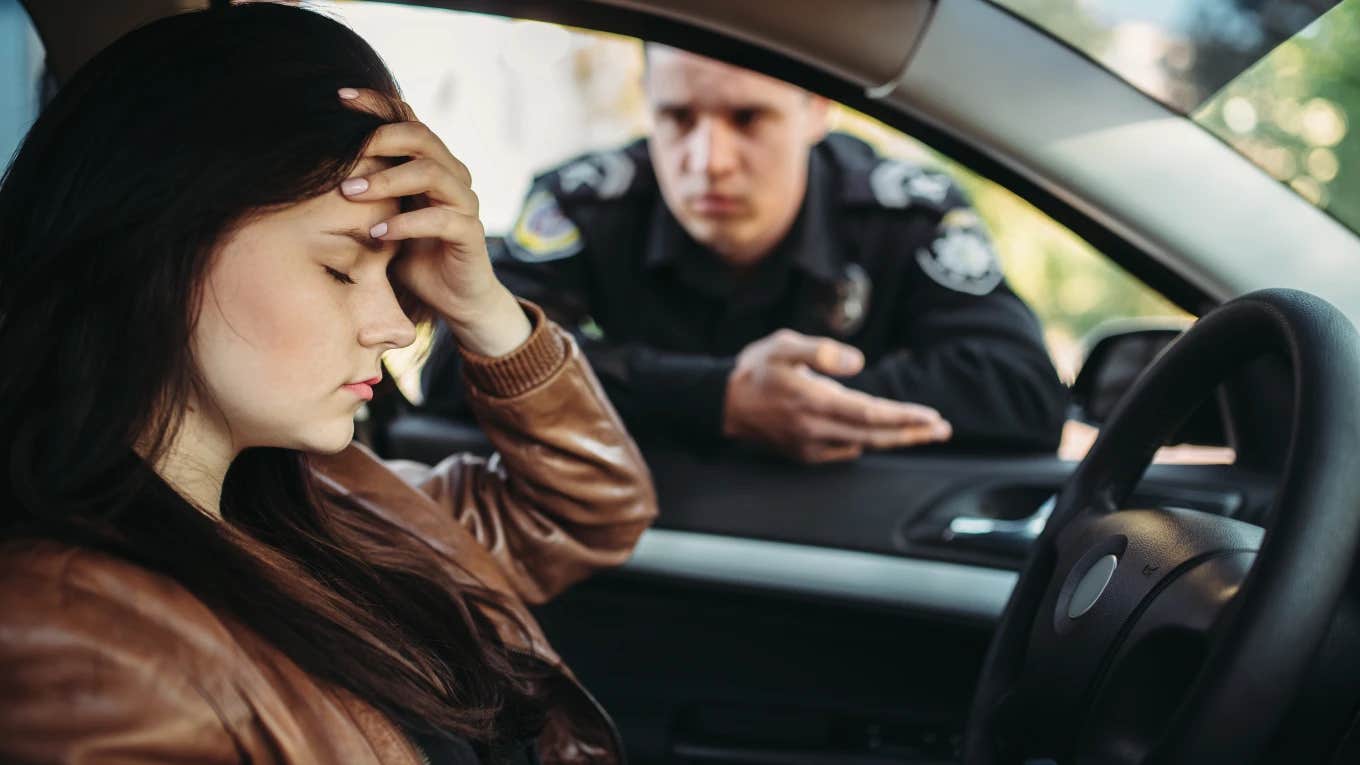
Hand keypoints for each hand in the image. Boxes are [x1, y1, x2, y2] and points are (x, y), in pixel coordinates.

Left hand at [337, 87, 528, 356]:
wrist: (450, 298)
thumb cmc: (410, 254)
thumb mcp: (381, 214)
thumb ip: (365, 186)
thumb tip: (312, 159)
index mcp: (431, 163)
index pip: (407, 120)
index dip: (376, 104)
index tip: (338, 99)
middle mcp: (452, 175)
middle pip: (422, 137)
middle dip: (380, 138)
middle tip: (345, 154)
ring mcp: (464, 203)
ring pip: (432, 173)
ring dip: (387, 180)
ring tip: (350, 193)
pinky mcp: (470, 233)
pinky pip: (442, 220)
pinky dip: (406, 224)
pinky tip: (378, 234)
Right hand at [723, 329, 951, 462]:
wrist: (723, 403)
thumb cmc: (755, 369)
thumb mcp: (783, 345)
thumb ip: (821, 350)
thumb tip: (857, 363)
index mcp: (813, 401)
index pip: (869, 413)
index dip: (903, 417)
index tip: (931, 417)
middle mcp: (814, 429)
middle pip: (874, 436)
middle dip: (911, 433)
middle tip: (942, 430)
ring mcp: (809, 446)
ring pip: (863, 446)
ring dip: (895, 440)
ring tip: (922, 433)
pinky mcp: (804, 454)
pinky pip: (845, 452)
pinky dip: (867, 444)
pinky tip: (882, 436)